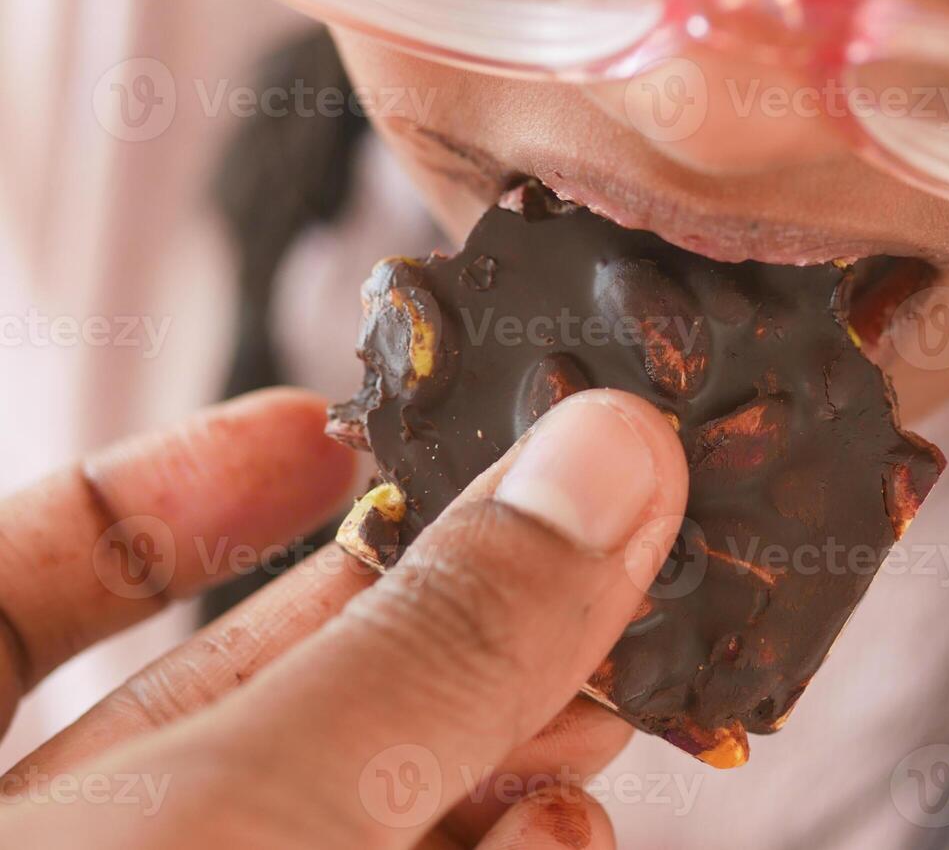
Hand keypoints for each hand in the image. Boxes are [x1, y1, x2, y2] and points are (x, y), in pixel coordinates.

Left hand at [0, 387, 687, 847]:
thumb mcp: (247, 807)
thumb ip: (428, 640)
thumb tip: (601, 457)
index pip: (22, 581)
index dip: (173, 491)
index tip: (315, 430)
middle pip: (232, 700)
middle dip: (420, 629)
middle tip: (559, 565)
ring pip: (333, 815)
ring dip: (490, 753)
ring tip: (600, 711)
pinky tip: (557, 841)